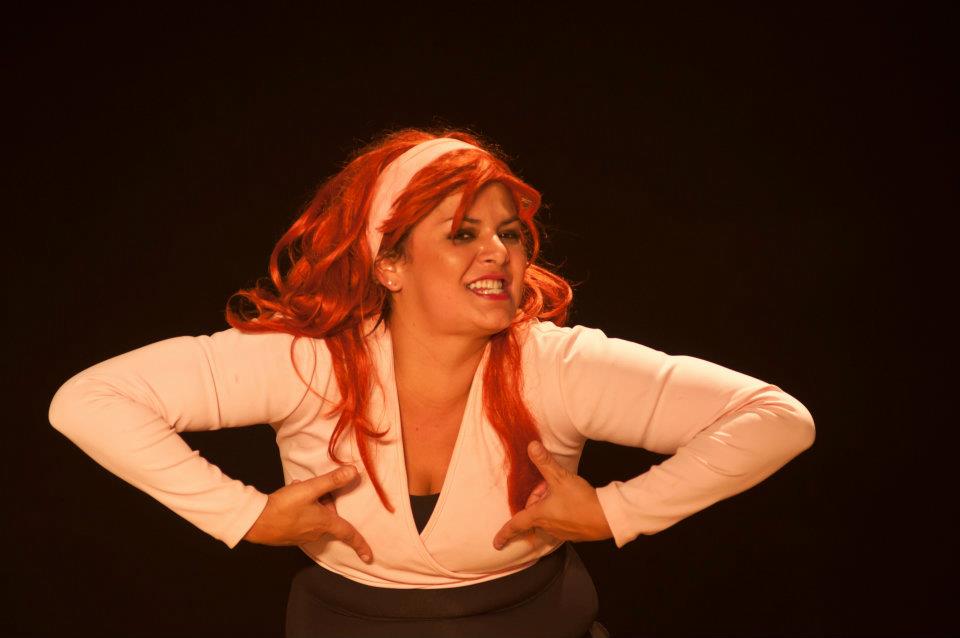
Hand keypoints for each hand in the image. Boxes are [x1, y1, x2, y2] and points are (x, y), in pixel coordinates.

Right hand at [243, 466, 373, 562]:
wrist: (255, 521)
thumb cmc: (284, 506)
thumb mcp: (310, 489)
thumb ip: (332, 480)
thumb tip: (354, 472)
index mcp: (325, 524)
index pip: (349, 534)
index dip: (361, 544)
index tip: (369, 557)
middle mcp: (316, 533)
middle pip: (331, 519)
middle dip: (328, 504)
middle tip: (318, 489)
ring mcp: (302, 536)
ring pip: (317, 518)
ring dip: (314, 504)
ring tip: (301, 489)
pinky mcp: (290, 536)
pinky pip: (304, 521)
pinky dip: (303, 508)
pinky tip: (291, 497)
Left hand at [493, 441, 612, 550]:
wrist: (607, 517)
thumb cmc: (581, 500)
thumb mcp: (560, 478)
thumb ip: (544, 462)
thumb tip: (531, 446)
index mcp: (540, 516)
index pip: (516, 525)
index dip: (504, 534)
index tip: (496, 544)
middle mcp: (548, 527)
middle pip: (533, 516)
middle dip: (536, 501)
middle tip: (548, 486)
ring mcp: (562, 532)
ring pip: (547, 519)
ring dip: (549, 507)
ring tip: (561, 493)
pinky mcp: (574, 533)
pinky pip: (560, 523)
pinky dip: (560, 513)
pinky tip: (572, 503)